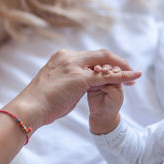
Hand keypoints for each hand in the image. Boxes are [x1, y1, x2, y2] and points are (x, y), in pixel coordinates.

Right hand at [15, 49, 140, 128]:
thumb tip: (78, 85)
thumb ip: (69, 80)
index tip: (112, 69)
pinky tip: (133, 77)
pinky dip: (122, 76)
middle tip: (128, 69)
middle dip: (117, 61)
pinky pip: (106, 76)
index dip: (103, 62)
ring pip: (105, 62)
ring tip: (134, 75)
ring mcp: (74, 66)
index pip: (89, 56)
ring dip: (121, 68)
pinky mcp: (79, 78)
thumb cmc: (40, 102)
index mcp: (62, 57)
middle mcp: (69, 57)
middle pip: (100, 54)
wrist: (29, 108)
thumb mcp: (56, 84)